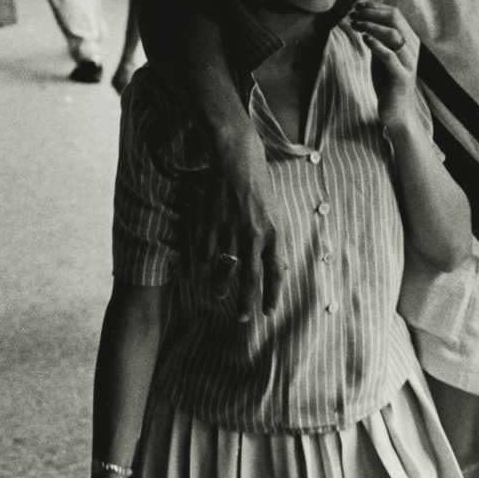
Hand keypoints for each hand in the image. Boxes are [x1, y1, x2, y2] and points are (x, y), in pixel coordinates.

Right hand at [204, 127, 287, 319]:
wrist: (237, 158)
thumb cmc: (259, 184)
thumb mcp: (275, 211)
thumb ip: (274, 239)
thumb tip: (276, 265)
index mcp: (275, 233)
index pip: (276, 272)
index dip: (273, 294)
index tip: (268, 311)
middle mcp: (255, 236)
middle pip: (251, 279)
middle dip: (247, 303)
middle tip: (243, 319)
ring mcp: (231, 231)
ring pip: (226, 270)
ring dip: (222, 289)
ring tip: (219, 299)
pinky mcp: (211, 224)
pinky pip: (206, 254)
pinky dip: (203, 269)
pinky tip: (202, 277)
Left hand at [350, 1, 420, 127]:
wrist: (398, 112)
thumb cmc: (388, 83)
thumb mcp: (383, 56)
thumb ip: (379, 39)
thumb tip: (364, 19)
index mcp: (410, 41)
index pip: (395, 14)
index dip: (375, 7)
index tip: (358, 6)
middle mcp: (412, 49)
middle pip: (395, 20)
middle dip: (371, 13)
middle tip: (353, 14)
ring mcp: (408, 63)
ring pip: (393, 34)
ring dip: (370, 26)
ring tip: (354, 24)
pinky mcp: (401, 77)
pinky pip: (390, 56)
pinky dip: (376, 45)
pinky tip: (364, 38)